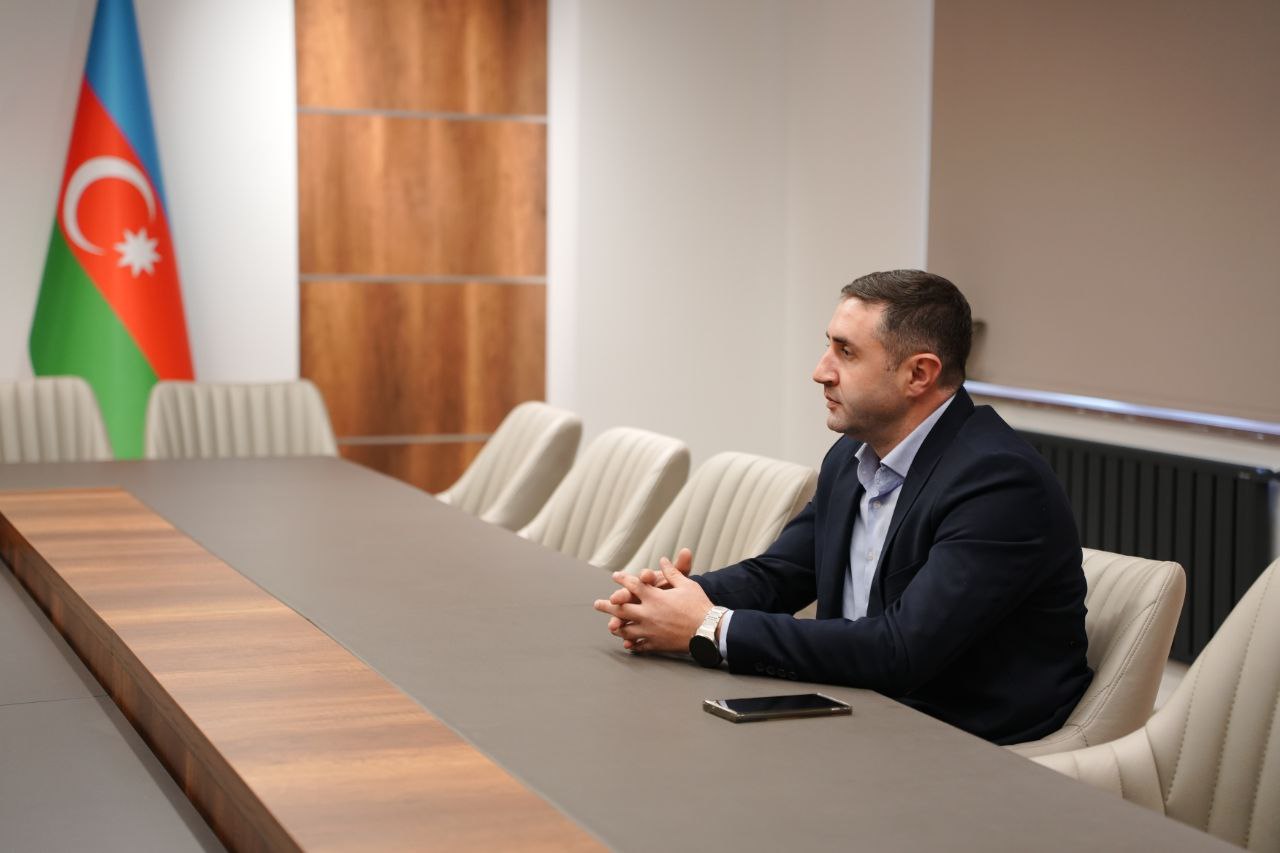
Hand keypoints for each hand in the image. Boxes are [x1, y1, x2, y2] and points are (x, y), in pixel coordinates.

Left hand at [593, 554, 712, 653]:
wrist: (709, 631)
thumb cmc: (699, 605)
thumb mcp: (686, 584)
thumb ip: (672, 572)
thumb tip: (663, 560)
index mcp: (654, 597)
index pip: (633, 585)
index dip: (622, 579)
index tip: (615, 576)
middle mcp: (647, 614)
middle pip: (621, 608)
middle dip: (607, 605)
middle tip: (597, 604)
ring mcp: (649, 631)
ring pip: (626, 629)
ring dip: (617, 626)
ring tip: (611, 625)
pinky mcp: (655, 644)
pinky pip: (639, 645)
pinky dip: (632, 644)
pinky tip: (627, 644)